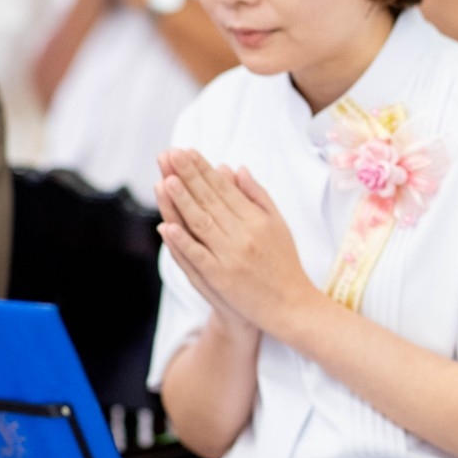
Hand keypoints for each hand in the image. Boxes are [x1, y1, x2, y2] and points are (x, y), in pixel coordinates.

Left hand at [154, 148, 318, 337]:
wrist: (291, 305)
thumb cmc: (284, 263)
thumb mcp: (278, 223)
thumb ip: (257, 195)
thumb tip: (236, 169)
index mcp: (256, 218)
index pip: (224, 188)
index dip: (203, 169)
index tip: (186, 152)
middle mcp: (243, 234)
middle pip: (210, 200)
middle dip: (189, 176)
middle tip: (170, 155)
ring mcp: (231, 256)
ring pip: (202, 224)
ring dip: (182, 202)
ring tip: (166, 180)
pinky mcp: (222, 278)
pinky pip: (199, 257)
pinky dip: (183, 242)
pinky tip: (168, 227)